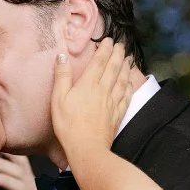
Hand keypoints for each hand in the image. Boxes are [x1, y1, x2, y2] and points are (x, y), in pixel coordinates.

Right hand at [50, 41, 131, 169]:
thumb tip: (62, 56)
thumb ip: (62, 76)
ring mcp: (112, 103)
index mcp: (88, 84)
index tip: (109, 40)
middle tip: (122, 44)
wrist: (87, 149)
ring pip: (122, 80)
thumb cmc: (68, 125)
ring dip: (126, 67)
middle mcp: (103, 90)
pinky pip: (126, 96)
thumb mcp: (58, 99)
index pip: (99, 62)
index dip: (105, 49)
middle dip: (118, 54)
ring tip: (129, 59)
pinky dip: (130, 86)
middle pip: (114, 68)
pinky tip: (131, 83)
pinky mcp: (117, 115)